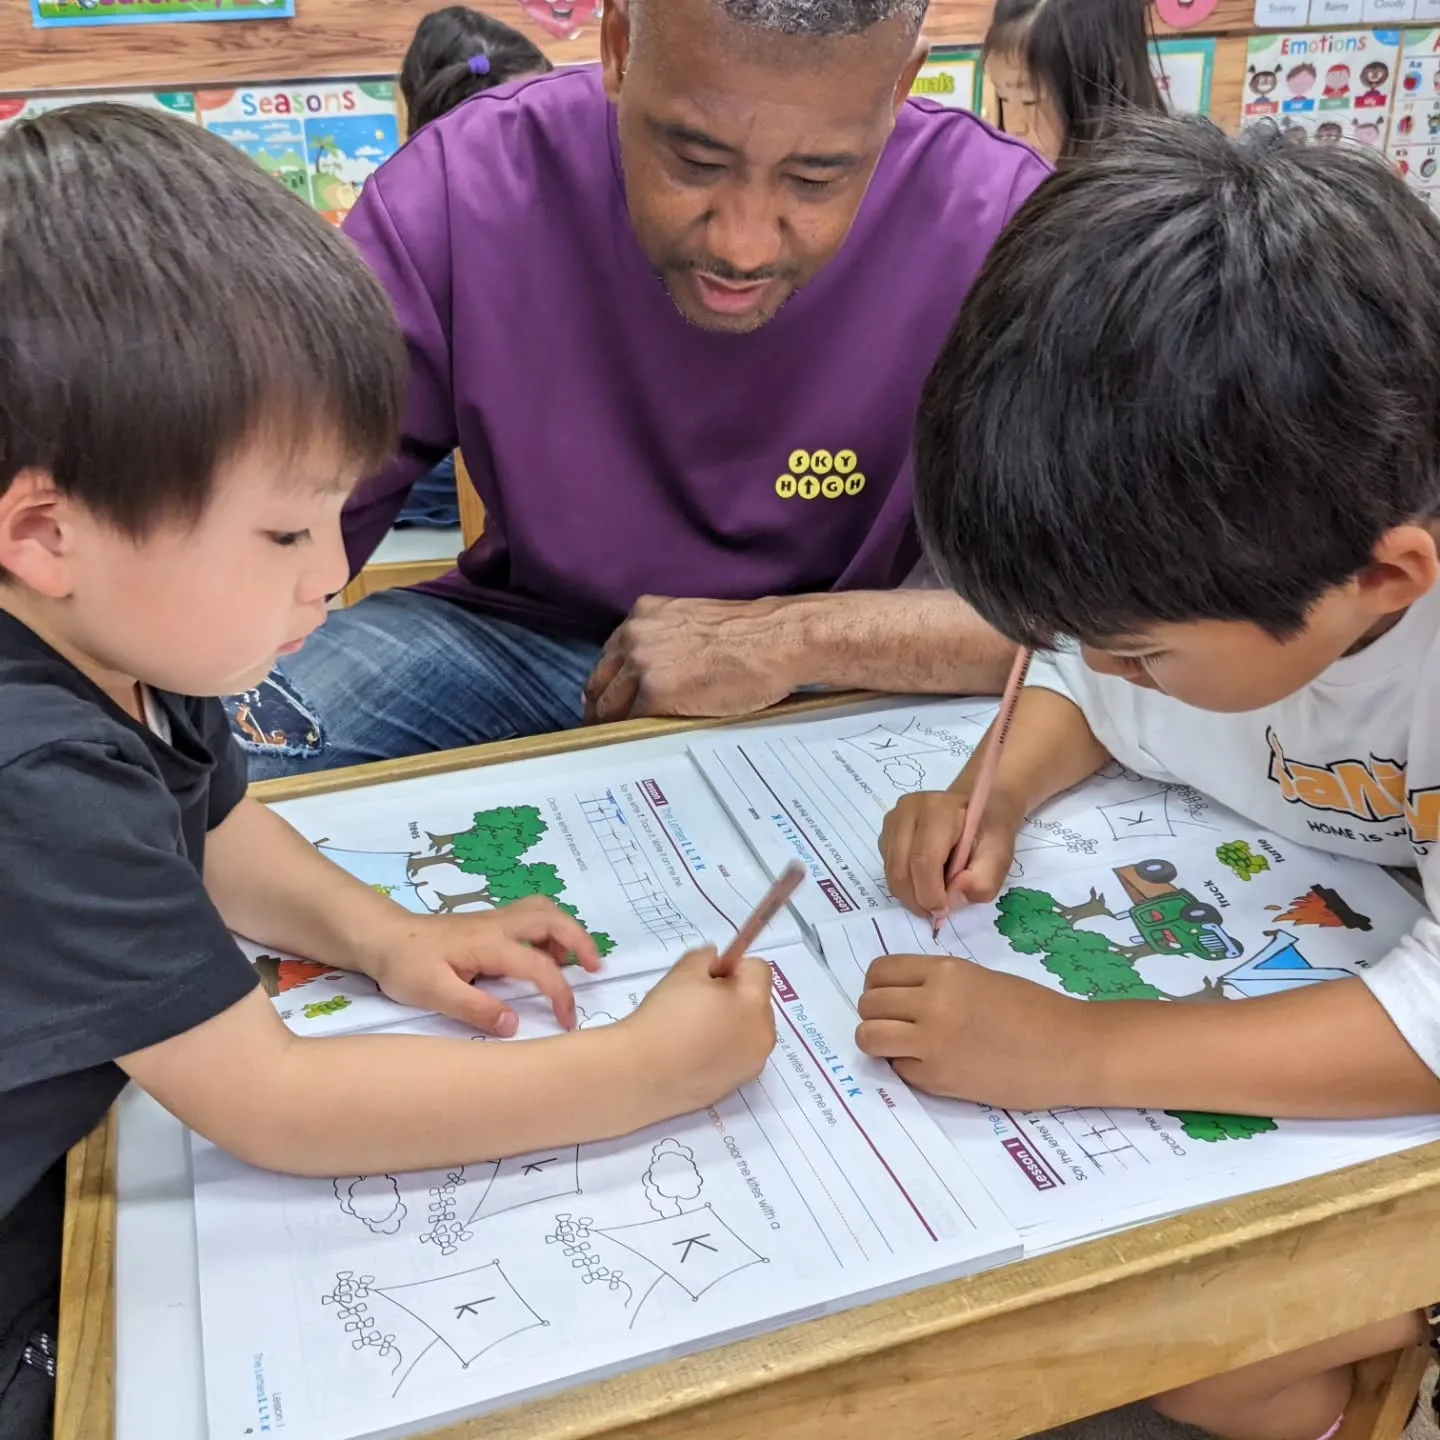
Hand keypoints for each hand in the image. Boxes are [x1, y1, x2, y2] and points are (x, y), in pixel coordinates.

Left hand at [358, 896, 602, 1036]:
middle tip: (596, 969)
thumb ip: (476, 1009)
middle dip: (581, 942)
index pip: (540, 966)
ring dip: (566, 932)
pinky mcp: (488, 924)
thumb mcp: (434, 994)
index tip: (568, 1021)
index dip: (560, 994)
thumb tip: (515, 1024)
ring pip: (544, 912)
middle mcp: (499, 925)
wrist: (381, 936)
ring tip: (574, 962)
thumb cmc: (405, 965)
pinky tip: (543, 955)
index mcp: (490, 944)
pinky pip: (530, 917)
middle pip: (553, 919)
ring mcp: (494, 920)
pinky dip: (549, 931)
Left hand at [583, 595, 793, 723]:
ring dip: (612, 725)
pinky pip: (631, 721)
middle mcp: (635, 636)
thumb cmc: (750, 636)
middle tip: (602, 728)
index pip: (610, 656)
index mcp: (643, 615)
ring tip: (618, 742)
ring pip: (609, 704)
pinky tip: (639, 744)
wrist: (776, 641)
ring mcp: (641, 665)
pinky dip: (633, 734)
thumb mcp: (692, 623)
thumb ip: (665, 640)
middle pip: (599, 681)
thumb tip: (655, 669)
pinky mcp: (655, 694)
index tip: (609, 699)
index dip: (608, 682)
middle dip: (599, 707)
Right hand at [623, 948, 776, 1109]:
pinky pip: (738, 1055)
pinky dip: (723, 1049)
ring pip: (749, 1029)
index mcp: (755, 1003)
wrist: (643, 1074)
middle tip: (696, 1004)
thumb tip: (716, 962)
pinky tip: (693, 1054)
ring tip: (693, 1032)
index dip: (731, 967)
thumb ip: (706, 957)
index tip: (704, 978)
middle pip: (757, 1000)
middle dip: (734, 996)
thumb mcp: (683, 971)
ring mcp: (753, 1063)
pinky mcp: (737, 1084)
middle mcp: (763, 1034)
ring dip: (732, 1022)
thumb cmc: (665, 1017)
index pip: (758, 968)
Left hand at [856, 953, 1096, 1107]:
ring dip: (880, 1040)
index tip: (891, 996)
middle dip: (877, 1013)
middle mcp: (931, 1003)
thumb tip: (900, 996)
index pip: (880, 971)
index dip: (879, 985)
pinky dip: (907, 1068)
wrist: (1072, 1050)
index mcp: (944, 971)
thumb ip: (937, 983)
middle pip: (869, 1004)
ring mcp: (932, 1044)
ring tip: (904, 1045)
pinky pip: (898, 1069)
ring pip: (868, 1037)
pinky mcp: (938, 1080)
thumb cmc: (1034, 1009)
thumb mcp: (979, 978)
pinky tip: (934, 1065)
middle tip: (898, 1023)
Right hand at [879, 788, 1020, 916]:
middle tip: (937, 913)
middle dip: (917, 900)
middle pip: (901, 869)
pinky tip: (925, 879)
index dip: (930, 893)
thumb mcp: (1000, 856)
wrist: (978, 809)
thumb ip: (982, 880)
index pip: (923, 859)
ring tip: (934, 895)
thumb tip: (952, 899)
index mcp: (939, 809)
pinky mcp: (886, 833)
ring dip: (910, 894)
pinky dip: (905, 885)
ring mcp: (893, 821)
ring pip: (891, 872)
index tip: (943, 912)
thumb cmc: (989, 832)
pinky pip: (888, 869)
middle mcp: (908, 810)